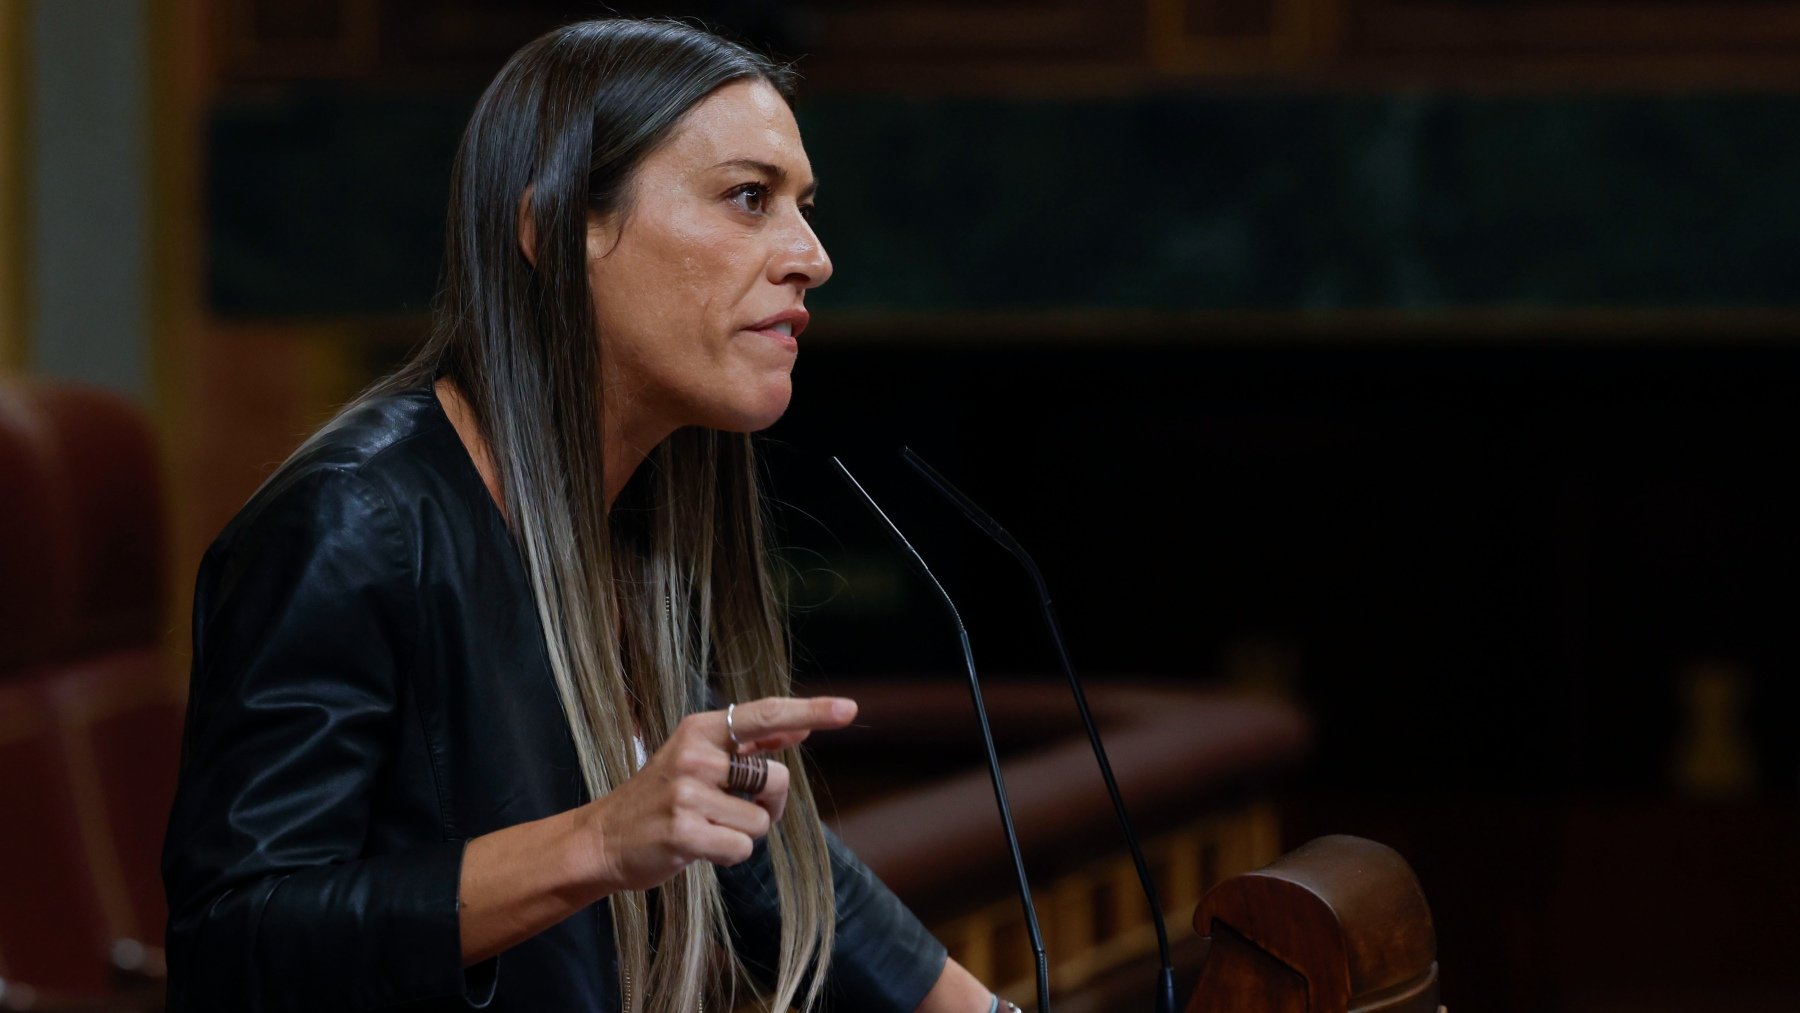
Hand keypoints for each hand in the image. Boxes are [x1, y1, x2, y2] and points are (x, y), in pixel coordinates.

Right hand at [578, 695, 856, 892]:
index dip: (812, 710)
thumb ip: (749, 744)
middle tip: (731, 811)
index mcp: (701, 729)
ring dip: (741, 833)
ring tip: (705, 829)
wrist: (603, 839)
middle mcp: (695, 754)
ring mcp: (687, 793)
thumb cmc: (661, 799)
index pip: (766, 714)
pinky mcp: (683, 832)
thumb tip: (800, 729)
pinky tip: (697, 848)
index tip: (850, 709)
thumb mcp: (699, 759)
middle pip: (777, 778)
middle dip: (769, 804)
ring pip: (761, 821)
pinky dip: (727, 855)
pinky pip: (741, 848)